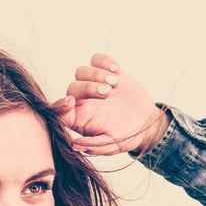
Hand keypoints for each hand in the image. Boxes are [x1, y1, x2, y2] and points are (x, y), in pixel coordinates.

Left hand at [51, 53, 170, 155]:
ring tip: (115, 83)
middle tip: (107, 93)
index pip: (59, 111)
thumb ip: (95, 145)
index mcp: (79, 119)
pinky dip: (105, 62)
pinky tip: (117, 71)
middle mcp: (83, 101)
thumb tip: (75, 145)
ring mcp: (94, 84)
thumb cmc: (127, 137)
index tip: (71, 103)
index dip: (60, 106)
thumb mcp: (113, 145)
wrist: (146, 123)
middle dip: (88, 87)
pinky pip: (97, 59)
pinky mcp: (107, 73)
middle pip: (73, 87)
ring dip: (97, 74)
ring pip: (82, 71)